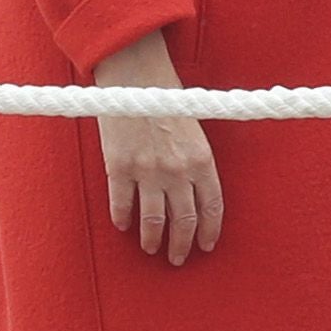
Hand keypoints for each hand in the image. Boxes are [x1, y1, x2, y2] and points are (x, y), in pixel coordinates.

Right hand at [93, 32, 221, 267]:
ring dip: (153, 240)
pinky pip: (122, 204)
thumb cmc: (165, 95)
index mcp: (202, 159)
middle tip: (177, 258)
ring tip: (151, 248)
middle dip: (181, 244)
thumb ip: (195, 160)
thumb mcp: (193, 127)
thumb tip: (193, 189)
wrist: (134, 73)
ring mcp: (147, 171)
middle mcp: (177, 170)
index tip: (206, 245)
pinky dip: (122, 218)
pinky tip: (123, 225)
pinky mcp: (119, 167)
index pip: (211, 207)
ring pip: (153, 220)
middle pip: (184, 220)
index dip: (209, 231)